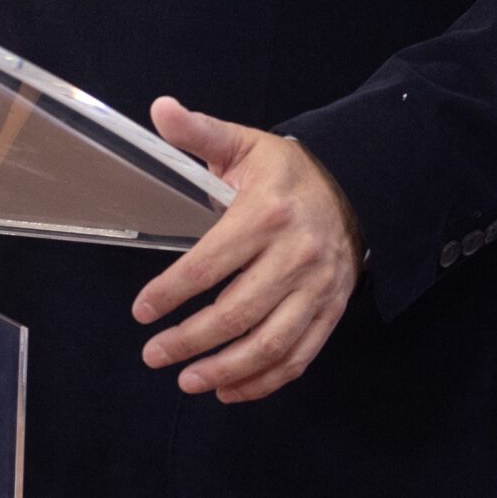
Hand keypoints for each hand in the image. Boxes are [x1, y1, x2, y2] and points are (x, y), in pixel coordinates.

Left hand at [133, 95, 362, 403]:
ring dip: (225, 369)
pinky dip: (264, 381)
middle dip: (190, 340)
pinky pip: (299, 357)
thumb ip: (198, 131)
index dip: (172, 292)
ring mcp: (319, 288)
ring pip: (270, 344)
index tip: (142, 311)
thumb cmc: (285, 170)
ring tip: (187, 380)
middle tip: (154, 354)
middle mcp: (296, 255)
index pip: (211, 264)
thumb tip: (159, 108)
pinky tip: (230, 389)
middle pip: (237, 312)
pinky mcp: (332, 311)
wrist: (355, 185)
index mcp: (266, 214)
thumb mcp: (242, 143)